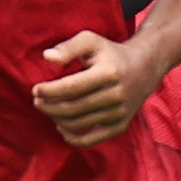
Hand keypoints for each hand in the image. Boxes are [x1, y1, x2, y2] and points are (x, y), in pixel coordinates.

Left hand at [31, 28, 150, 148]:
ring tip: (48, 109)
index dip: (49, 91)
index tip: (36, 89)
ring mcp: (119, 113)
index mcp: (108, 73)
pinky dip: (72, 138)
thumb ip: (68, 47)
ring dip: (56, 119)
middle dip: (49, 106)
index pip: (71, 88)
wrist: (144, 68)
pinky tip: (60, 127)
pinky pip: (91, 139)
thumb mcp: (91, 41)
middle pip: (72, 108)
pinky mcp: (120, 126)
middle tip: (37, 101)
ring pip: (78, 124)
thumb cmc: (110, 53)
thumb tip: (47, 57)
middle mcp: (116, 95)